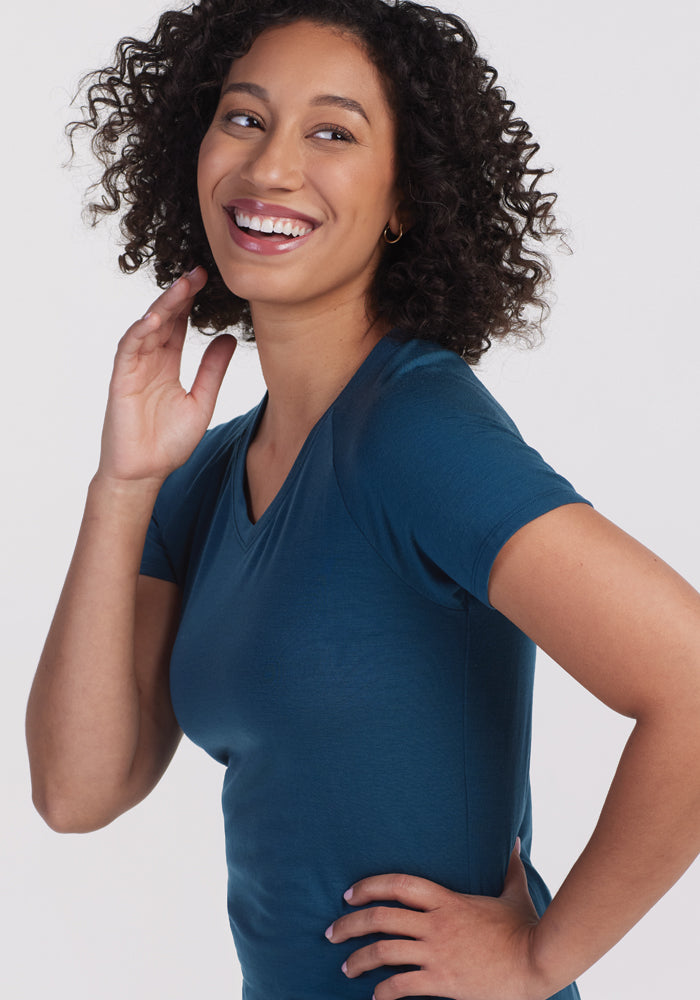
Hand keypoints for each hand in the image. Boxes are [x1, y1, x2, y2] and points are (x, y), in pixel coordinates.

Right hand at [98, 266, 235, 485]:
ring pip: (147, 328)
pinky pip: (129, 350)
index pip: (180, 325)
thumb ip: (213, 370)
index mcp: (168, 364)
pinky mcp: (121, 380)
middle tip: (199, 272)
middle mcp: (150, 361)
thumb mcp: (202, 401)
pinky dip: (140, 332)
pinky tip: (154, 318)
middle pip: (165, 319)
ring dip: (163, 306)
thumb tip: (229, 338)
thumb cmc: (169, 443)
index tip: (210, 281)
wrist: (145, 472)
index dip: (192, 303)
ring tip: (182, 286)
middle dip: (181, 295)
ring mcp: (134, 368)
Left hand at [325, 842, 546, 999]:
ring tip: (345, 967)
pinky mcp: (443, 982)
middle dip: (350, 924)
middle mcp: (436, 924)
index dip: (369, 886)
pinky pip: (403, 986)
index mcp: (447, 899)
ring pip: (384, 952)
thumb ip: (510, 867)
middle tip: (331, 932)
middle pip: (381, 918)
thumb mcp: (514, 892)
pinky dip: (384, 992)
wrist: (537, 963)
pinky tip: (376, 997)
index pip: (398, 884)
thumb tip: (517, 842)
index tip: (349, 895)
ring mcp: (437, 953)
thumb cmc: (526, 928)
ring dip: (358, 959)